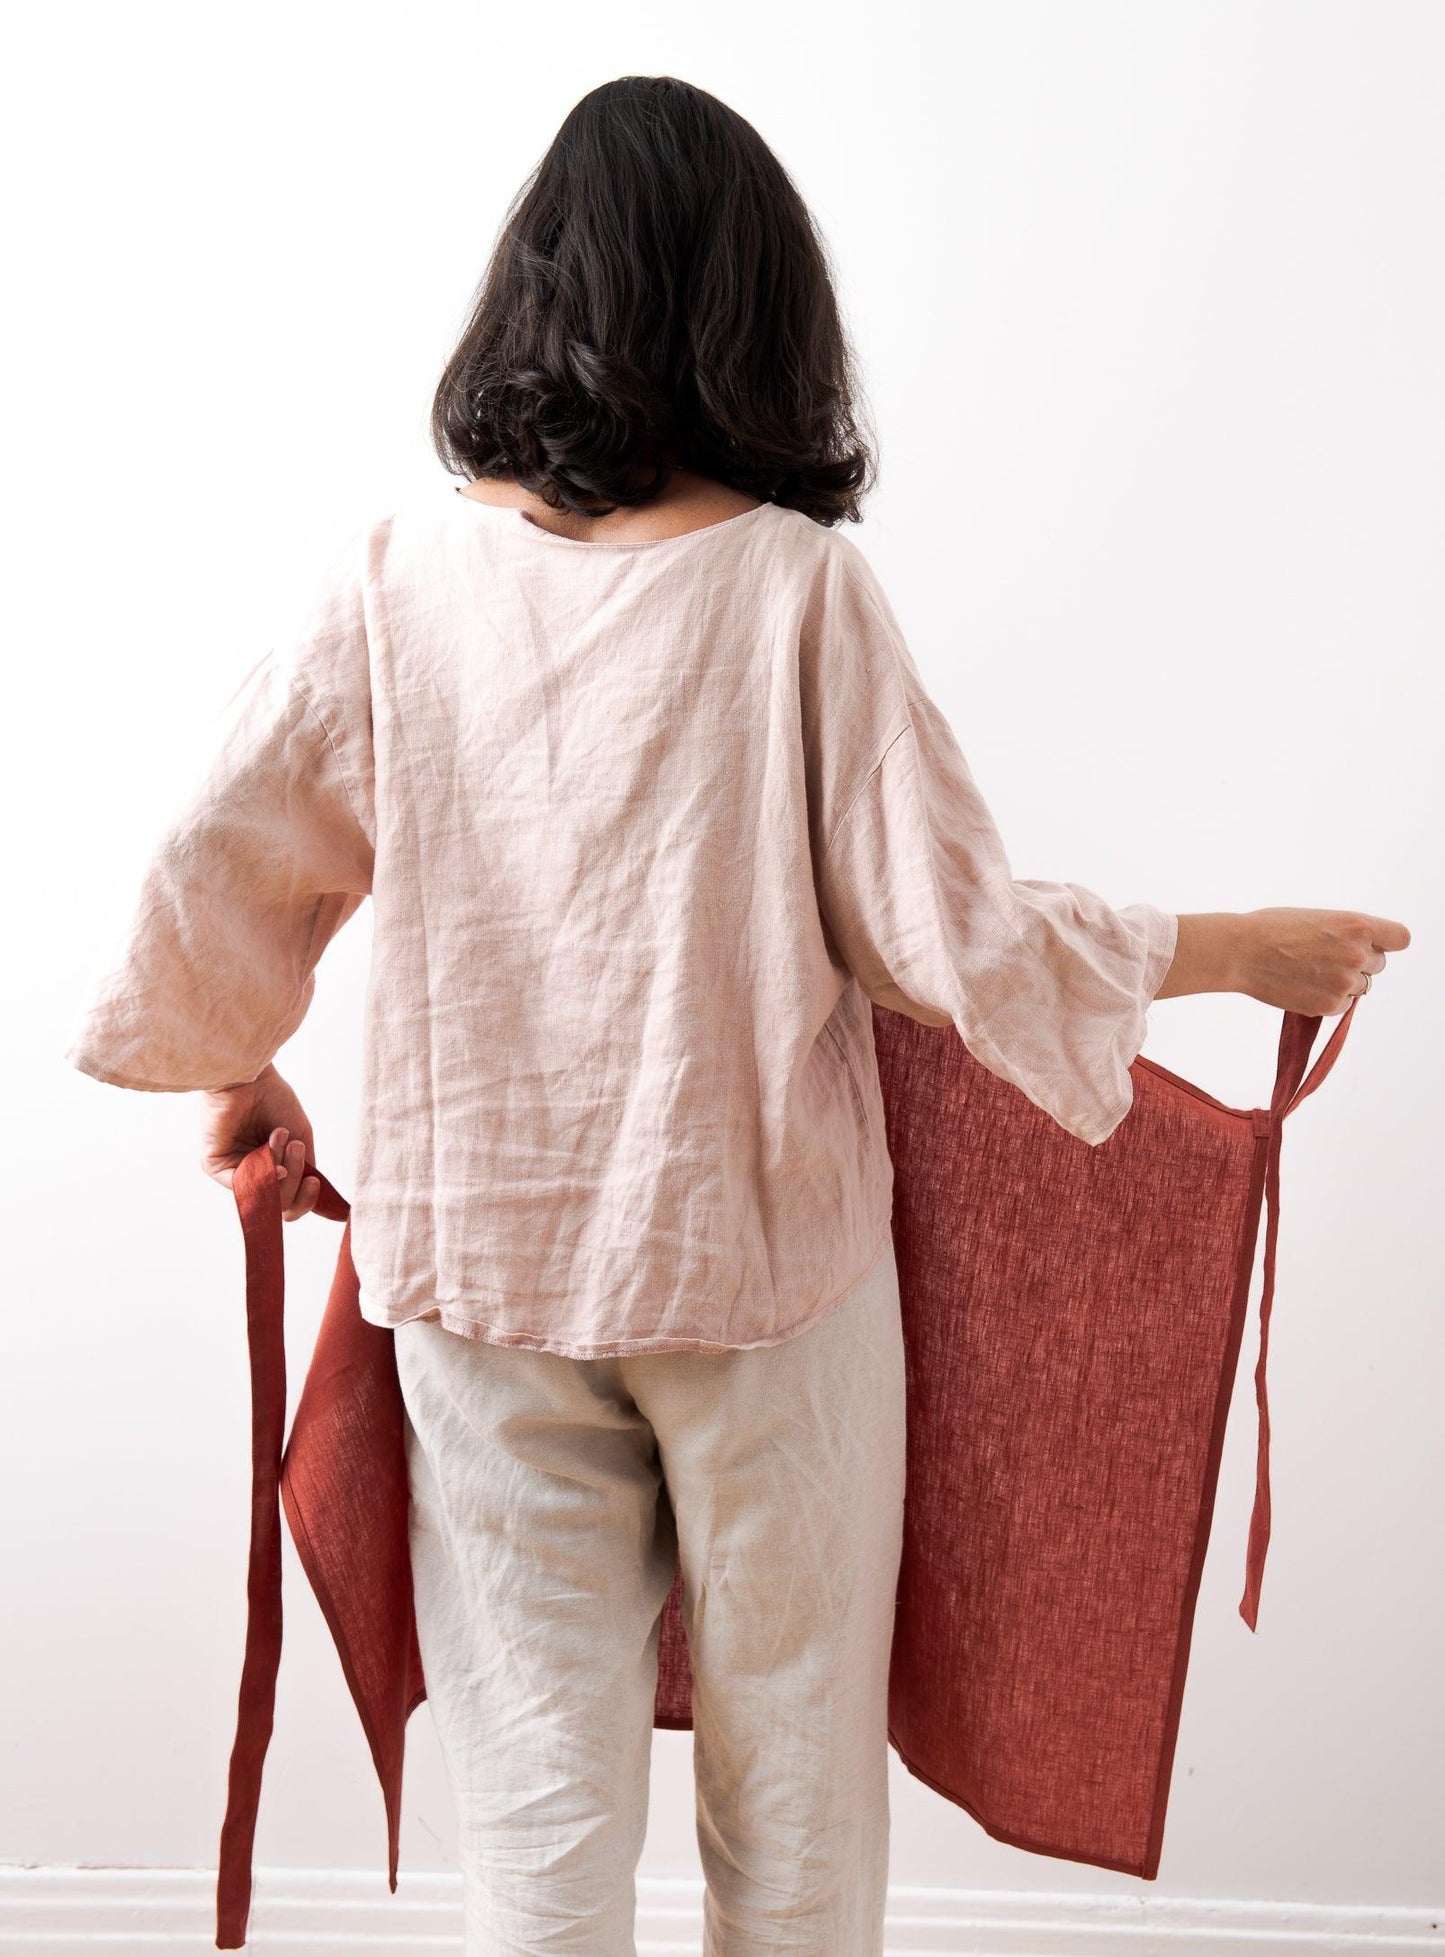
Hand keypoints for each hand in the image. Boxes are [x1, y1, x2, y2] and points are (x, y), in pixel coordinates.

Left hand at [198, 1063, 321, 1220]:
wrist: (251, 1079)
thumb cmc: (274, 1100)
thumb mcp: (300, 1139)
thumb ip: (306, 1169)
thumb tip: (312, 1198)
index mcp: (273, 1170)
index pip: (289, 1204)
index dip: (305, 1200)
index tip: (314, 1182)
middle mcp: (253, 1175)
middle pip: (278, 1205)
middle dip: (295, 1178)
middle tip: (293, 1146)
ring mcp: (234, 1172)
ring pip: (263, 1197)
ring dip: (281, 1168)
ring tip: (279, 1136)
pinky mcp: (216, 1166)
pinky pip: (242, 1186)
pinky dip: (262, 1176)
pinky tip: (273, 1162)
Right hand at [1230, 906, 1410, 1015]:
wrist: (1241, 951)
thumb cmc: (1272, 928)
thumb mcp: (1318, 917)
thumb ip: (1347, 933)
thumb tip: (1362, 950)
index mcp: (1357, 925)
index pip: (1400, 938)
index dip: (1386, 942)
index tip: (1372, 945)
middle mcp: (1358, 954)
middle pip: (1378, 964)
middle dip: (1358, 963)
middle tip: (1325, 959)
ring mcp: (1345, 982)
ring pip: (1361, 987)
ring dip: (1343, 983)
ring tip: (1310, 973)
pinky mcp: (1330, 1005)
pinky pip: (1343, 1005)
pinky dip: (1328, 1000)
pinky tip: (1303, 987)